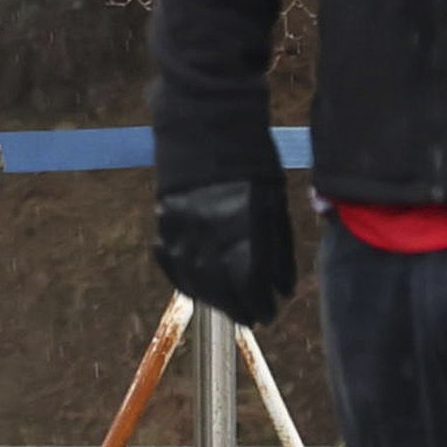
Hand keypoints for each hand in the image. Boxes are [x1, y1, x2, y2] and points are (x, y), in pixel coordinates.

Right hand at [154, 176, 294, 322]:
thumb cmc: (252, 167)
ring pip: (193, 280)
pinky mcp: (164, 221)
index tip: (270, 313)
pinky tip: (194, 289)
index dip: (261, 305)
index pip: (250, 286)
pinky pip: (169, 261)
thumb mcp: (275, 208)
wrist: (209, 128)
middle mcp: (210, 236)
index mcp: (243, 233)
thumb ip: (278, 252)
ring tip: (225, 306)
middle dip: (237, 309)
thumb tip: (282, 290)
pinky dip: (182, 280)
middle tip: (249, 318)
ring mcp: (183, 229)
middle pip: (221, 290)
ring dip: (211, 300)